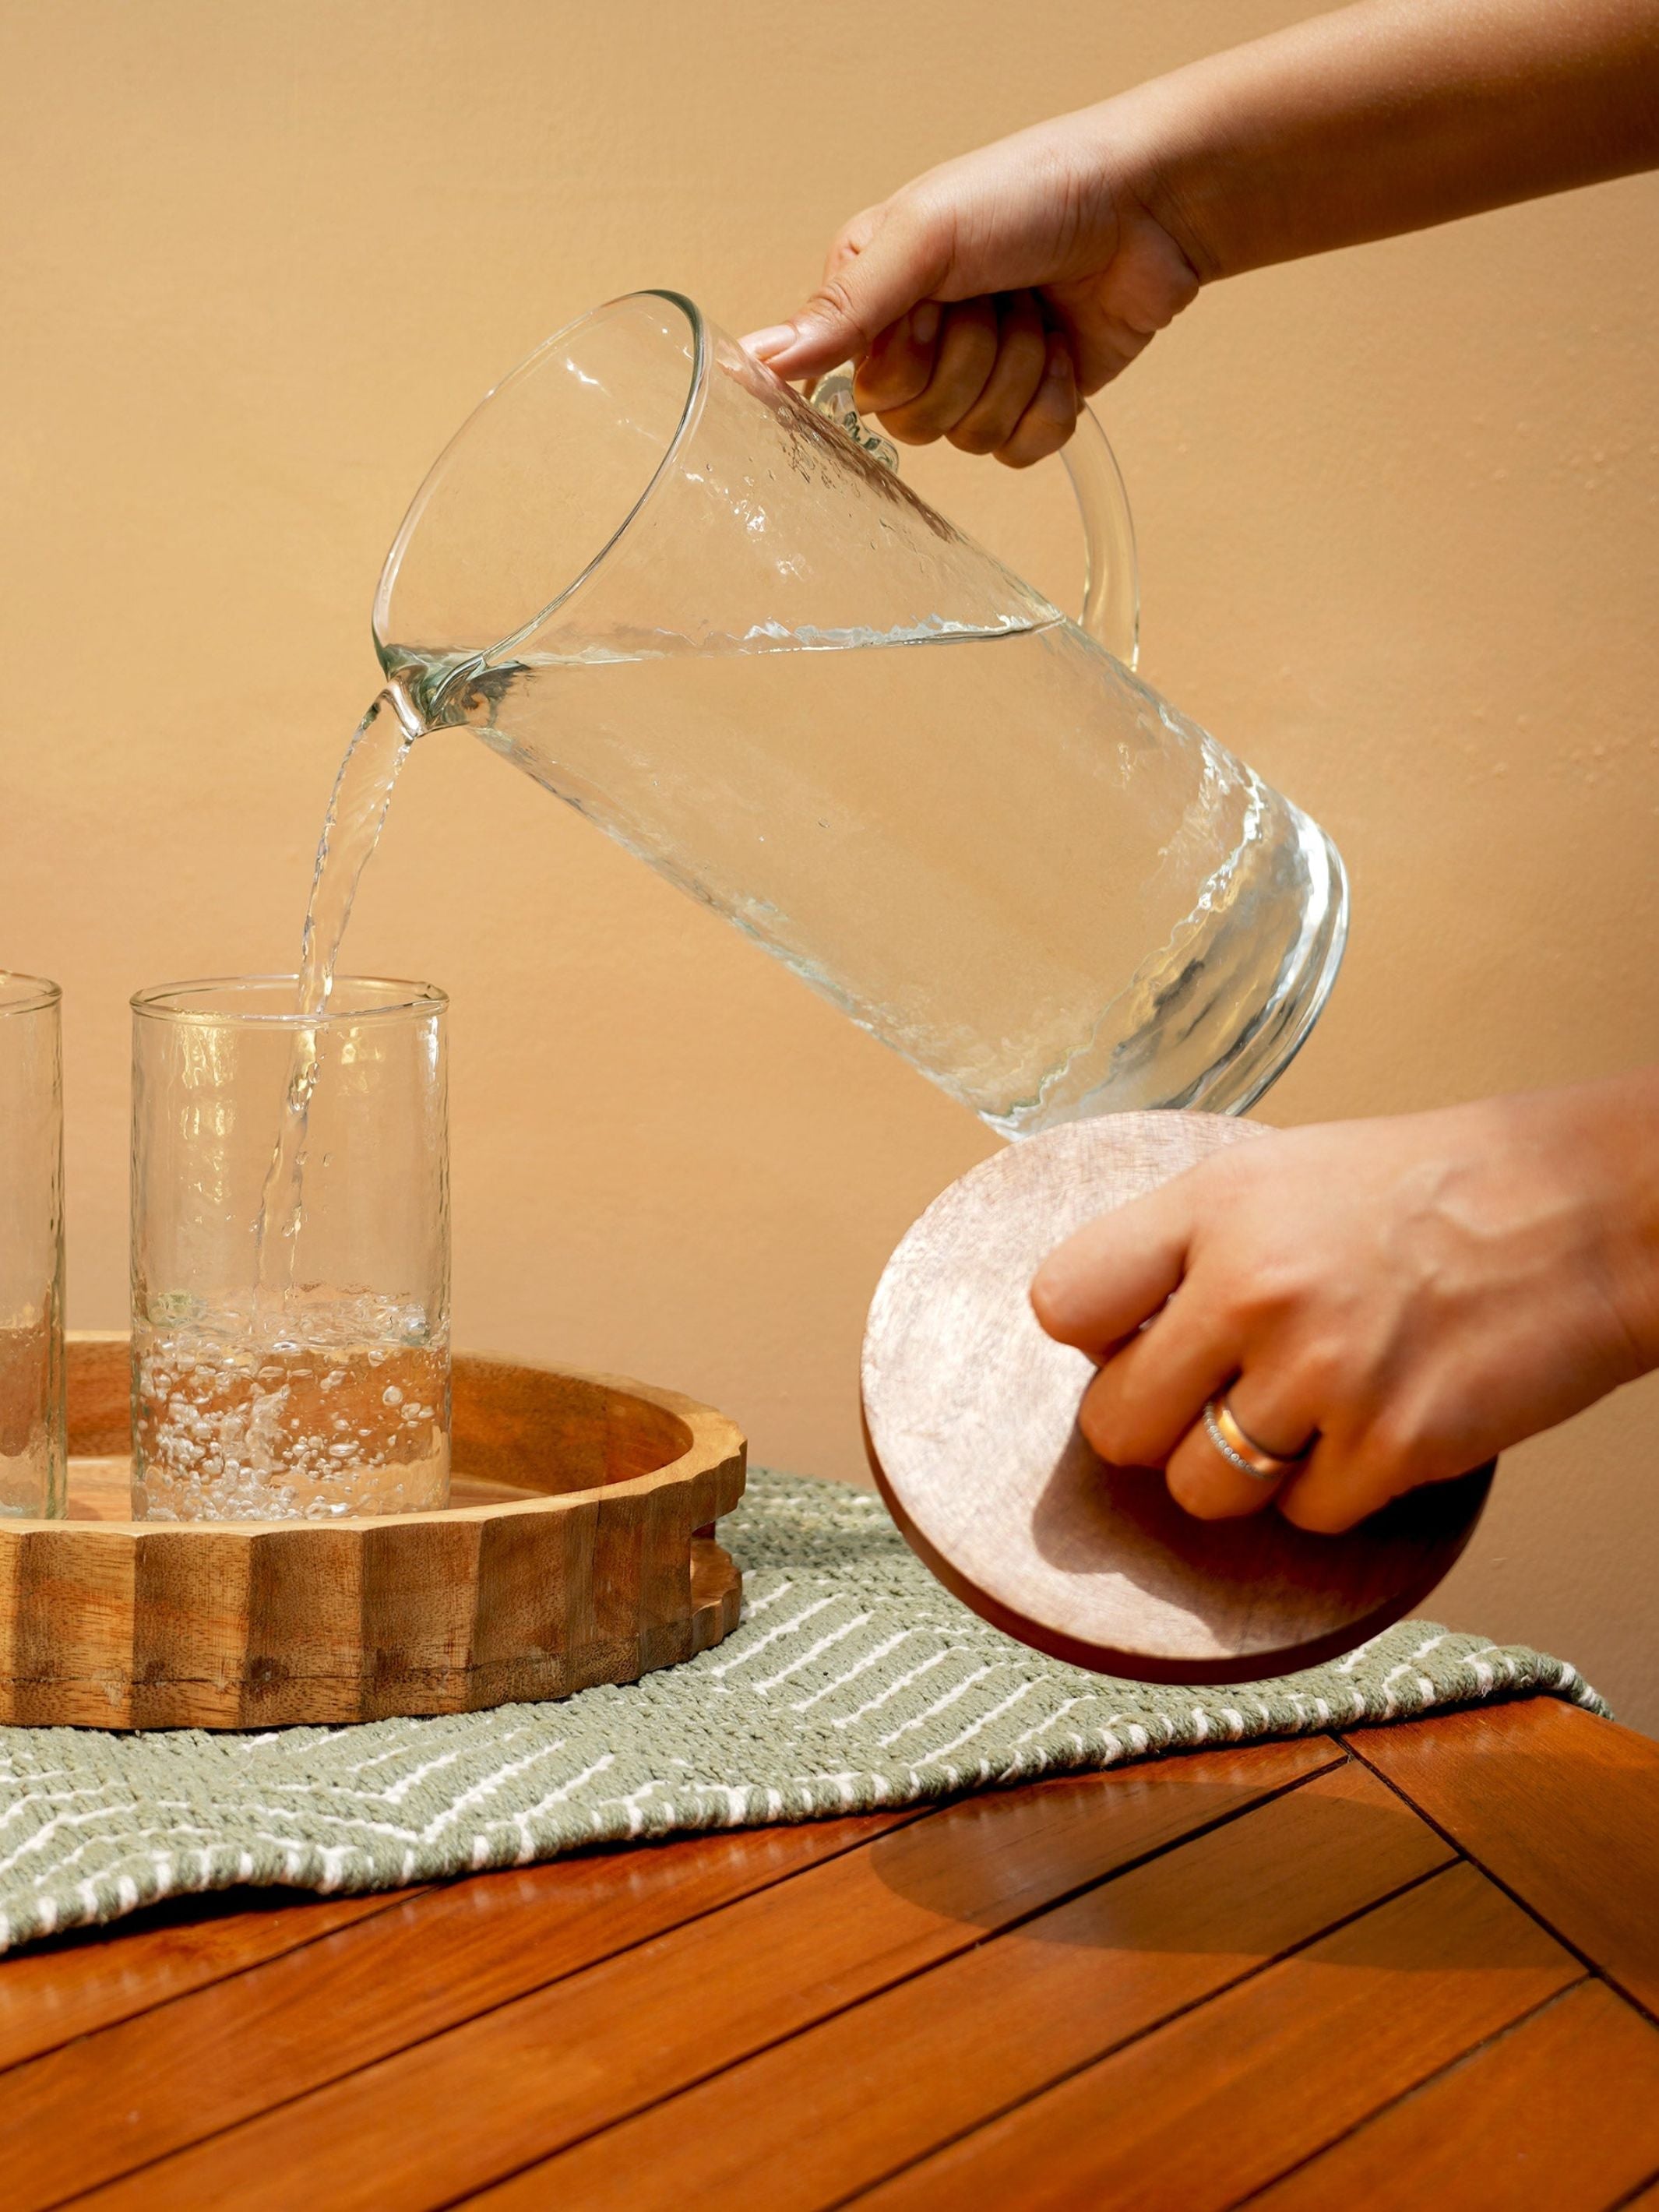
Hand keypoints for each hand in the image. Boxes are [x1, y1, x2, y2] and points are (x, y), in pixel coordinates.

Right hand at [741, 108, 1200, 466]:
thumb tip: (758, 362)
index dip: (909, 357)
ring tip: (1035, 313)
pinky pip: (1021, 453)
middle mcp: (917, 341)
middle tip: (997, 303)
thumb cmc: (1032, 193)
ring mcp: (976, 378)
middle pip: (915, 424)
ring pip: (972, 440)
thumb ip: (844, 308)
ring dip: (1018, 374)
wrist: (1147, 206)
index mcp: (873, 296)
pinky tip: (1065, 352)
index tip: (939, 302)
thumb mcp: (924, 236)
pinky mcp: (1031, 405)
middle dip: (970, 364)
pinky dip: (1052, 404)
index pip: (864, 386)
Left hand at [1028, 1077, 1658, 1532]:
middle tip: (1209, 1401)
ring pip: (1201, 1493)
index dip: (1094, 1338)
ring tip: (1297, 1417)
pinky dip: (1331, 1493)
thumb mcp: (1281, 1175)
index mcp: (1214, 1207)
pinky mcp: (1393, 1446)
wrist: (1585, 1211)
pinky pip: (1303, 1519)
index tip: (1130, 1341)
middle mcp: (1255, 1288)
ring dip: (1239, 1475)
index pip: (1062, 1302)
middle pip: (1115, 1427)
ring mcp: (1324, 1373)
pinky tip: (1369, 1428)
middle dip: (1154, 1428)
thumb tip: (1105, 1333)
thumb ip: (1187, 1245)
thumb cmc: (1431, 1188)